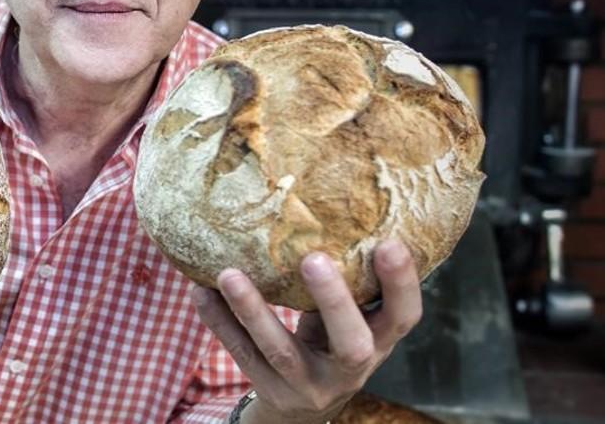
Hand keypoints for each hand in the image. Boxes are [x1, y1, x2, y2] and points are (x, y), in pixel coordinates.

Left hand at [191, 240, 421, 423]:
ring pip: (281, 351)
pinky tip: (200, 292)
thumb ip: (349, 278)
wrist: (304, 403)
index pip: (404, 317)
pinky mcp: (272, 391)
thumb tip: (319, 200)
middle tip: (313, 258)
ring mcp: (309, 385)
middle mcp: (351, 368)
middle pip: (351, 343)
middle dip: (333, 301)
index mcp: (378, 341)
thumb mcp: (352, 316)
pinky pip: (241, 354)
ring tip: (228, 274)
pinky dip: (219, 322)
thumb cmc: (331, 339)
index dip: (401, 284)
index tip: (390, 242)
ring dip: (253, 311)